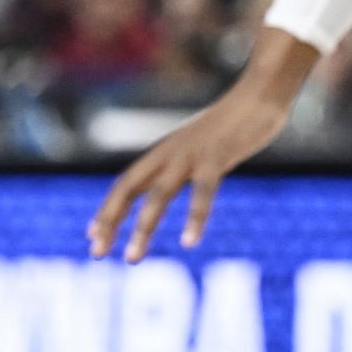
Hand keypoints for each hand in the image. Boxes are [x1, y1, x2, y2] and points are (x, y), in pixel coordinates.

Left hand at [88, 82, 293, 262]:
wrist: (259, 93)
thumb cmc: (232, 124)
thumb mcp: (200, 146)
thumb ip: (183, 165)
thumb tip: (168, 187)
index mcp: (166, 152)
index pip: (126, 183)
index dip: (107, 209)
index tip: (92, 237)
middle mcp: (171, 153)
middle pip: (130, 186)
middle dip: (110, 219)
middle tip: (96, 253)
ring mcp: (192, 154)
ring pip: (159, 193)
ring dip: (142, 227)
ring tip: (131, 258)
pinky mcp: (217, 156)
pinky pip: (203, 191)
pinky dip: (194, 217)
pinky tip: (187, 242)